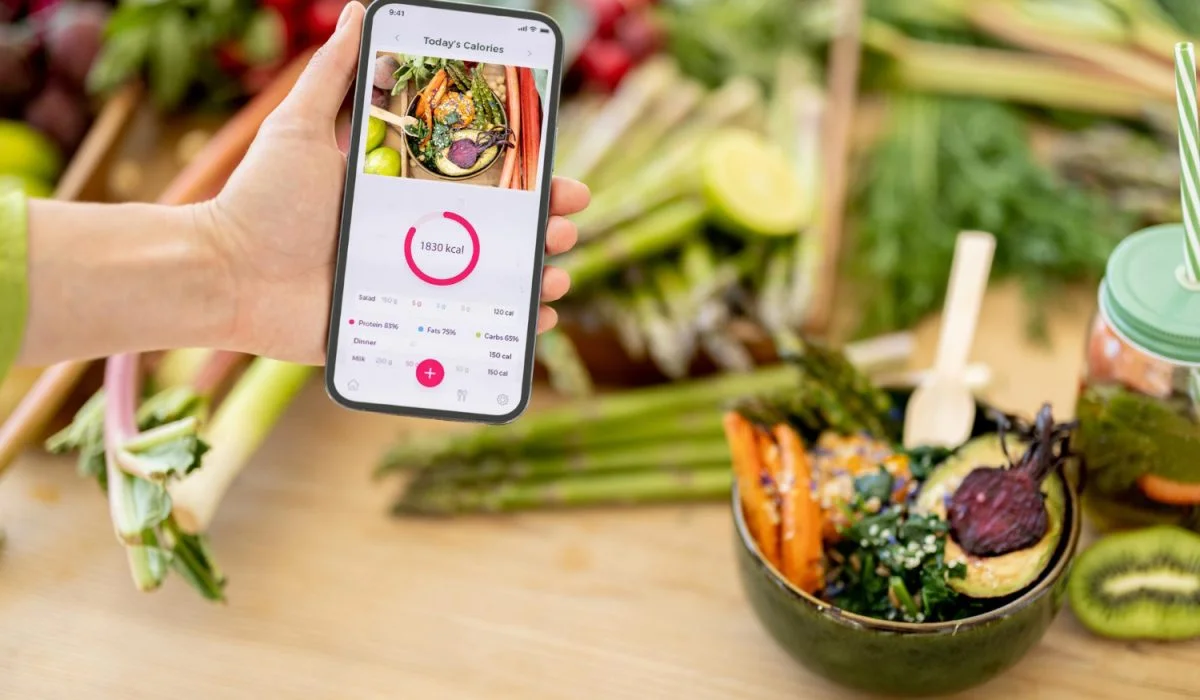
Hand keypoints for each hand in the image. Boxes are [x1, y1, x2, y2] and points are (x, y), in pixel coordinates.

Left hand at [200, 1, 587, 364]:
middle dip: (544, 229)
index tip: (557, 173)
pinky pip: (466, 331)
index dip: (524, 177)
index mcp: (401, 191)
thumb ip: (333, 73)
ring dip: (535, 277)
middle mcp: (414, 237)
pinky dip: (508, 329)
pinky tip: (534, 321)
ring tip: (554, 276)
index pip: (480, 181)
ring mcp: (411, 284)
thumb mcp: (299, 127)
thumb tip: (361, 9)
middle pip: (498, 233)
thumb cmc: (260, 200)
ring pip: (493, 282)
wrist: (226, 274)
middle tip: (565, 227)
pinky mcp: (400, 326)